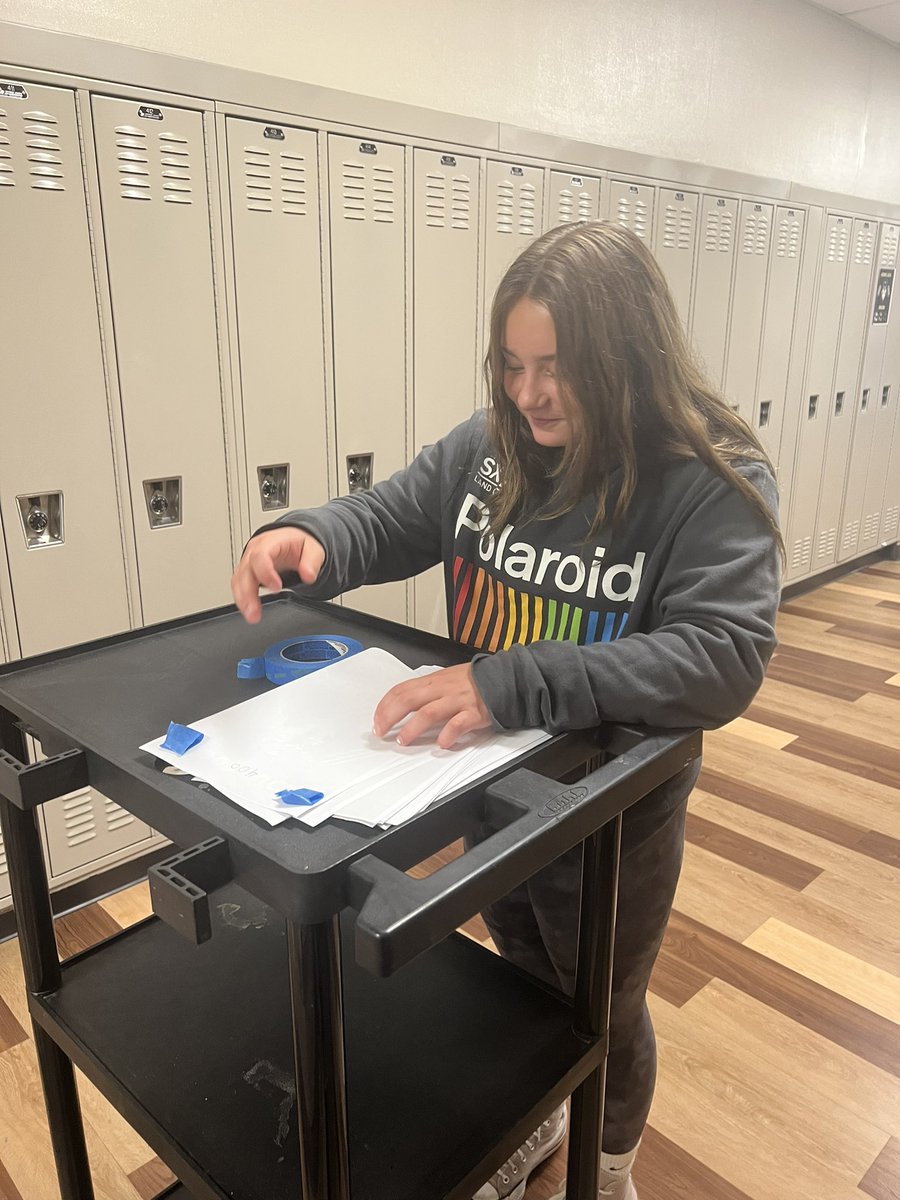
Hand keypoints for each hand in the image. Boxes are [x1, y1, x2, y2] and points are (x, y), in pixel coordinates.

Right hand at [231, 527, 324, 623]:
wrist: (291, 541)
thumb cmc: (298, 544)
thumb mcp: (313, 548)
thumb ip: (311, 562)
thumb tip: (309, 576)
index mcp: (270, 542)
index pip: (260, 555)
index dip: (265, 572)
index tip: (276, 588)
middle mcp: (254, 551)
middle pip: (245, 571)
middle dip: (248, 593)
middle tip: (255, 612)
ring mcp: (248, 562)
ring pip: (238, 580)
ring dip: (243, 600)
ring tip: (252, 616)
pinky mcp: (246, 573)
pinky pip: (238, 586)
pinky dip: (242, 599)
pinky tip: (249, 611)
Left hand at [372, 663, 491, 748]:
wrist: (505, 678)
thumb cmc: (474, 681)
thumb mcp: (446, 678)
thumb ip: (427, 690)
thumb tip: (404, 702)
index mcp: (434, 681)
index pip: (402, 690)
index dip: (385, 705)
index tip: (377, 720)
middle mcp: (443, 689)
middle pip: (409, 700)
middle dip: (390, 716)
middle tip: (381, 731)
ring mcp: (458, 701)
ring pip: (429, 712)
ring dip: (413, 728)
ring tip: (403, 740)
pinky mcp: (474, 713)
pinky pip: (459, 724)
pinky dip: (448, 734)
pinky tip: (441, 743)